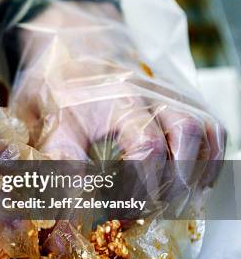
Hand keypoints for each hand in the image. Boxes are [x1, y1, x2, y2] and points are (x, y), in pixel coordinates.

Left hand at [9, 0, 225, 209]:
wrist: (74, 45)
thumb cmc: (57, 87)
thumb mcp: (43, 120)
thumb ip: (58, 161)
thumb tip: (68, 207)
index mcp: (114, 97)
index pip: (146, 146)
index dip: (138, 188)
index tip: (118, 212)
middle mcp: (151, 91)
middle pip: (184, 138)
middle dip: (167, 186)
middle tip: (141, 212)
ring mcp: (171, 92)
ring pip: (205, 131)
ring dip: (193, 174)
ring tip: (168, 202)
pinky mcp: (184, 96)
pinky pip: (215, 129)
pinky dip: (210, 161)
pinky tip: (189, 184)